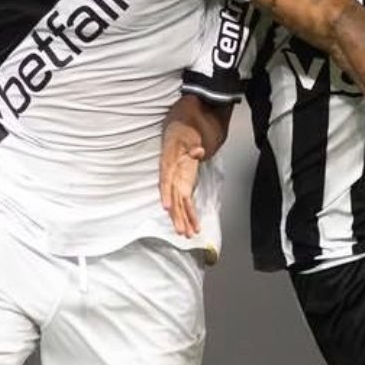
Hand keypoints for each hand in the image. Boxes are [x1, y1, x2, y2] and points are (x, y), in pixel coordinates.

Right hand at [159, 122, 205, 237]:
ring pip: (178, 205)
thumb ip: (193, 146)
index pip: (166, 180)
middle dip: (176, 215)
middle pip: (172, 198)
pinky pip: (186, 203)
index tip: (167, 207)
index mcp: (169, 163)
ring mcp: (177, 182)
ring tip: (187, 234)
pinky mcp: (184, 185)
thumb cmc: (183, 133)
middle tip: (181, 230)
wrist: (182, 130)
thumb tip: (199, 152)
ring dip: (183, 220)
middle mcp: (171, 176)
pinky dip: (190, 214)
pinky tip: (193, 226)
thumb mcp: (188, 136)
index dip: (166, 193)